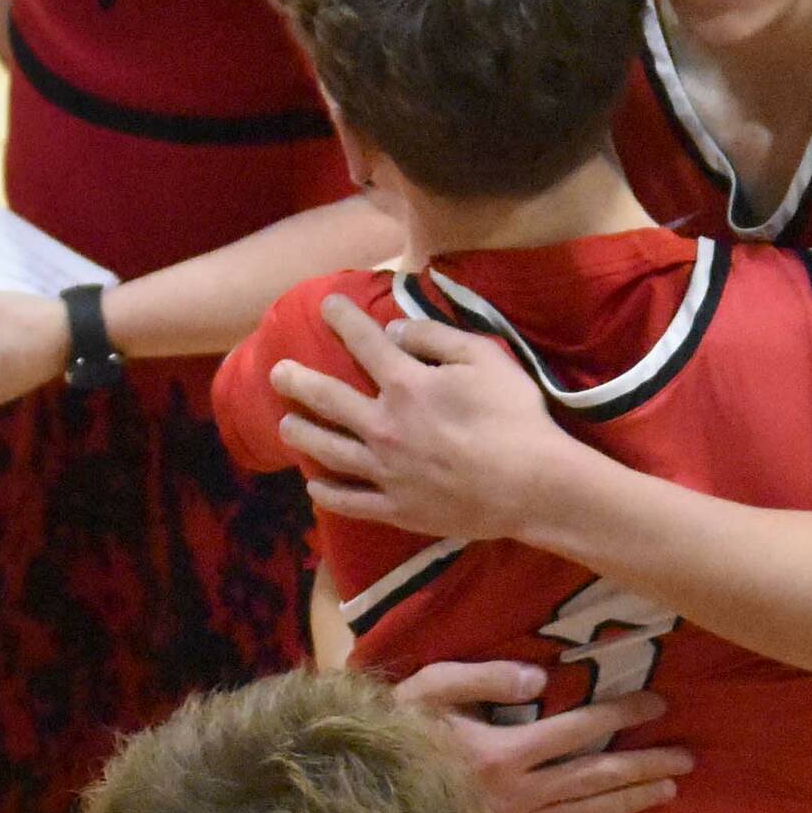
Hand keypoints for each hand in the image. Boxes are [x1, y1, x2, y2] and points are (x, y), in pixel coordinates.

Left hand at [270, 296, 568, 540]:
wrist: (533, 485)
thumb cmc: (515, 416)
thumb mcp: (485, 357)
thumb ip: (435, 337)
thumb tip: (394, 329)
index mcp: (407, 385)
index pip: (365, 343)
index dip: (343, 319)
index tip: (326, 304)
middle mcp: (384, 426)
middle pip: (329, 400)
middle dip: (298, 381)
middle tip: (277, 372)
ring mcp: (386, 472)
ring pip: (329, 452)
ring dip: (302, 435)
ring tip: (286, 426)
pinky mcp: (396, 508)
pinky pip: (350, 501)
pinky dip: (327, 494)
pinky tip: (315, 487)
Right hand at [395, 660, 693, 812]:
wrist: (358, 789)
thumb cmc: (396, 732)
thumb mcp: (429, 691)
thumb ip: (483, 680)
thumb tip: (539, 678)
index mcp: (503, 752)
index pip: (578, 731)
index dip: (621, 717)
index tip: (658, 705)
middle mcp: (517, 794)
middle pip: (595, 779)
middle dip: (645, 766)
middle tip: (687, 755)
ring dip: (632, 800)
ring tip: (670, 786)